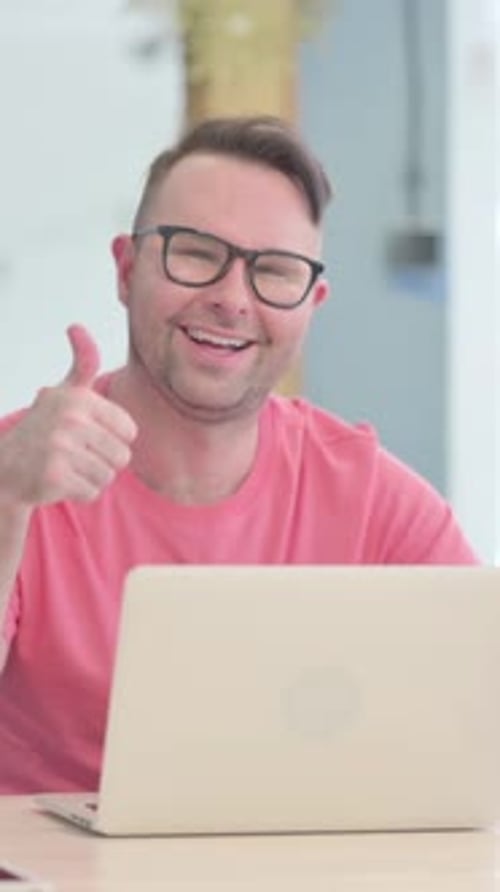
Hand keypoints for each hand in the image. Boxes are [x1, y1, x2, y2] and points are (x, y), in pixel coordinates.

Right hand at [0, 324, 136, 505]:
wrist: (4, 469)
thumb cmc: (43, 430)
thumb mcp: (63, 393)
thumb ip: (82, 364)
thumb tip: (76, 327)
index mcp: (77, 398)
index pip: (130, 431)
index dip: (113, 439)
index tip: (88, 436)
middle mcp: (68, 419)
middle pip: (122, 456)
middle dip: (103, 462)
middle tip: (75, 455)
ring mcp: (60, 447)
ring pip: (108, 475)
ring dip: (92, 478)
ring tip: (68, 467)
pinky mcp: (54, 475)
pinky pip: (92, 492)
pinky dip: (80, 492)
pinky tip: (60, 482)